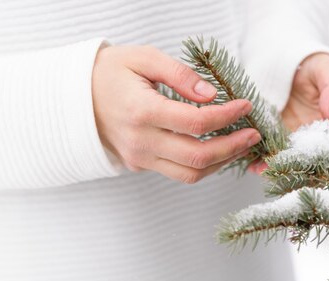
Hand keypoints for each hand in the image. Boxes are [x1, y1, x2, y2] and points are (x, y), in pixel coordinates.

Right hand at [92, 45, 260, 183]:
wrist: (75, 98)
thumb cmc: (110, 73)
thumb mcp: (143, 58)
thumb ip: (180, 74)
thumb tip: (211, 95)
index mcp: (142, 112)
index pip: (196, 124)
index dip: (227, 116)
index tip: (245, 105)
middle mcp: (141, 142)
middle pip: (198, 157)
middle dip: (233, 147)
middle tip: (253, 134)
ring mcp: (139, 158)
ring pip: (190, 174)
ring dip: (221, 162)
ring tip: (240, 144)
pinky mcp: (140, 165)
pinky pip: (178, 173)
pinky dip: (203, 164)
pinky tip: (216, 148)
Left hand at [249, 53, 328, 174]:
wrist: (294, 64)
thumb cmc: (317, 68)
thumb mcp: (327, 72)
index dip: (324, 159)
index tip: (310, 165)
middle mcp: (315, 137)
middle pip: (307, 159)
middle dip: (293, 168)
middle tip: (277, 171)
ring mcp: (294, 138)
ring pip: (286, 158)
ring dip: (273, 166)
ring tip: (259, 170)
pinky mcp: (275, 136)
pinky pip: (268, 149)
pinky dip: (259, 158)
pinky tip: (249, 163)